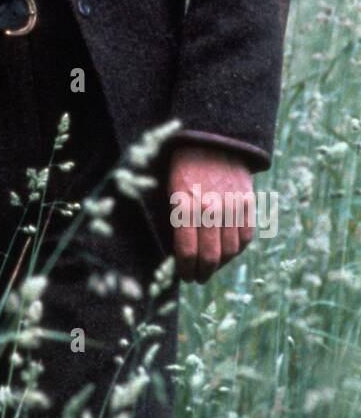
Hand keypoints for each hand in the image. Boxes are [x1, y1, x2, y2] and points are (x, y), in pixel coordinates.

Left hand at [168, 145, 255, 283]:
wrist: (211, 140)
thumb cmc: (182, 168)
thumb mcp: (169, 191)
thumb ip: (175, 221)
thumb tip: (180, 256)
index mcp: (184, 203)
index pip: (187, 251)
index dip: (186, 270)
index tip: (184, 276)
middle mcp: (210, 206)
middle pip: (210, 256)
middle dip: (202, 272)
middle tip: (197, 277)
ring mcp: (232, 205)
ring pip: (230, 250)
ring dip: (220, 265)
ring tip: (211, 268)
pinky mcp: (247, 201)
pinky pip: (246, 236)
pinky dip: (237, 250)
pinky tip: (227, 253)